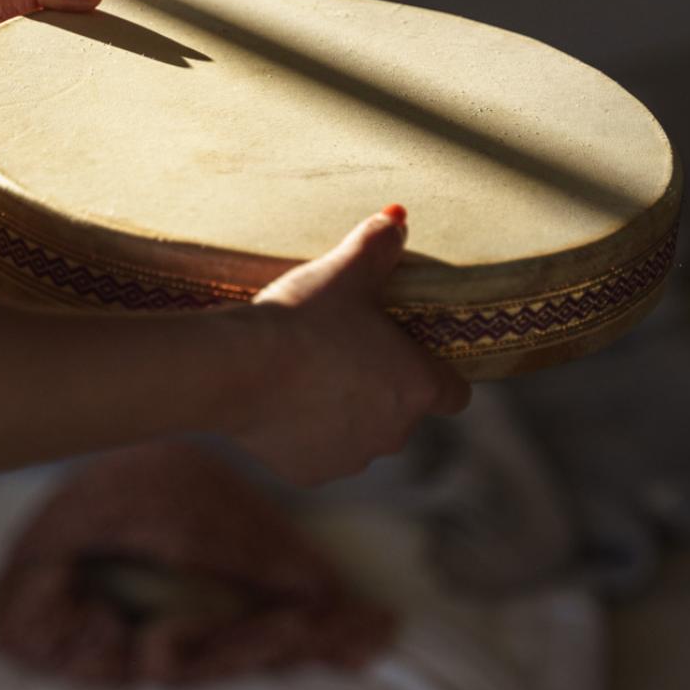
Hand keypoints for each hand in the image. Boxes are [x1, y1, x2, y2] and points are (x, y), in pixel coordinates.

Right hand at [230, 209, 470, 485]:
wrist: (235, 369)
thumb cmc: (302, 318)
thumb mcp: (345, 269)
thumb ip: (379, 243)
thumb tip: (398, 215)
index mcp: (418, 387)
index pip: (454, 394)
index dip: (436, 374)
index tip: (411, 355)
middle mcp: (395, 434)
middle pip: (403, 414)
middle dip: (383, 390)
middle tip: (346, 354)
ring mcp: (352, 458)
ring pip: (360, 436)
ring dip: (345, 413)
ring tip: (308, 376)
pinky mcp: (310, 474)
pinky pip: (318, 453)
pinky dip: (306, 434)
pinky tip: (282, 403)